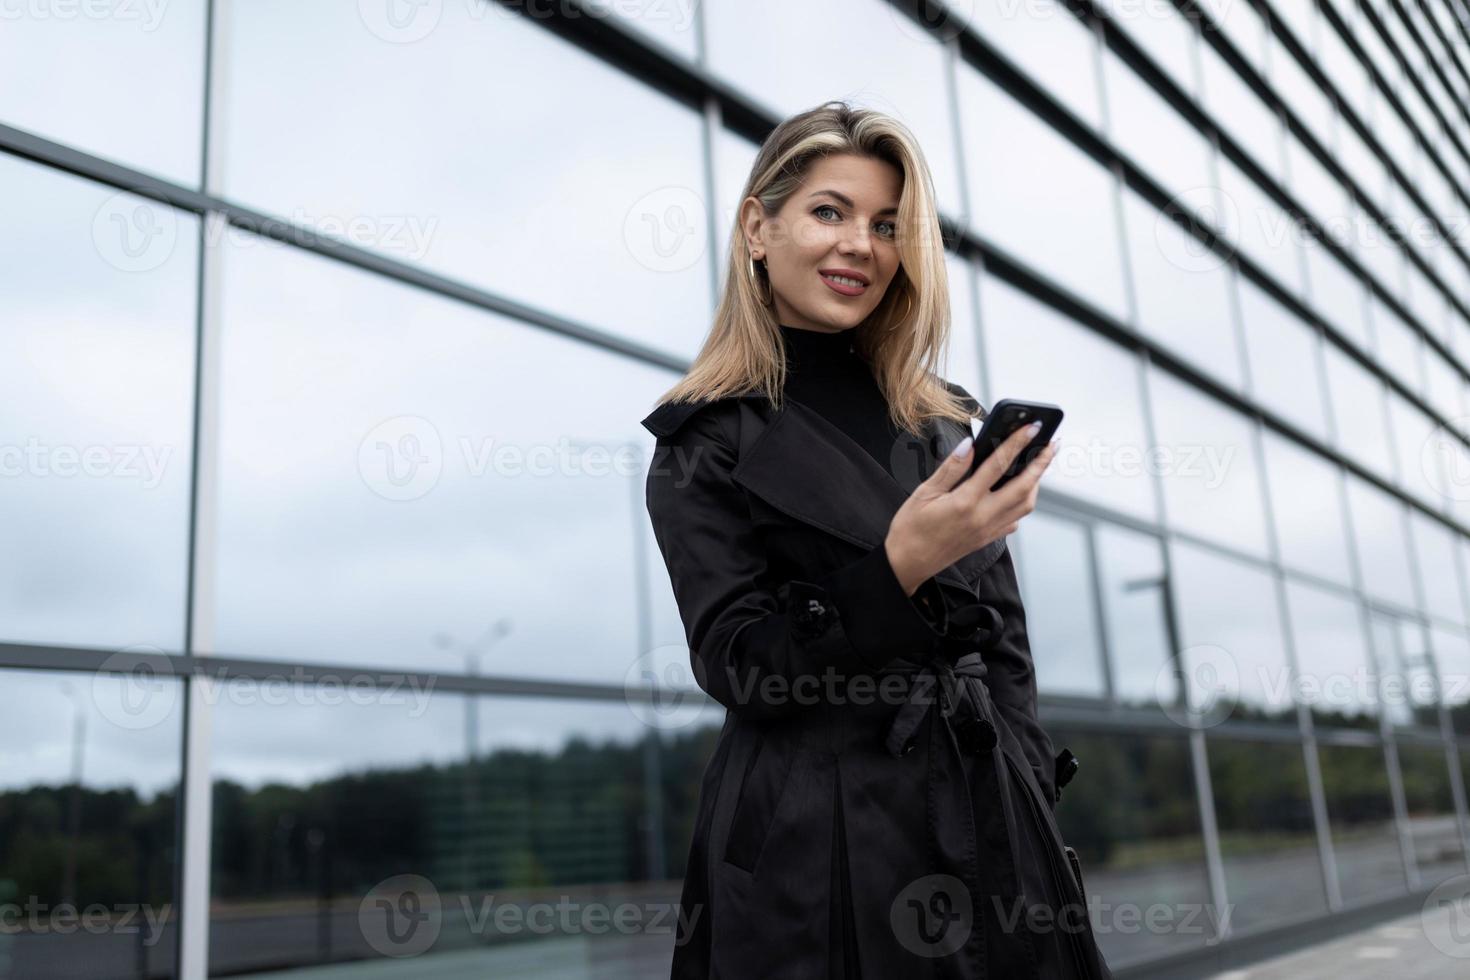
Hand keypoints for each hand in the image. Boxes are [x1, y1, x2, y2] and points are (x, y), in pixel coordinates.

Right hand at [884, 422, 1057, 595]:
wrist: (908, 563)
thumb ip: (951, 468)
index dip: (1017, 443)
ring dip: (1036, 484)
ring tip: (1037, 466)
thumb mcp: (924, 493)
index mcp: (965, 502)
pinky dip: (1022, 504)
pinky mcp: (988, 539)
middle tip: (1052, 445)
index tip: (1032, 428)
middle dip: (1041, 463)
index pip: (998, 465)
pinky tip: (1016, 493)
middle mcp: (983, 517)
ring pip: (1025, 505)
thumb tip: (969, 445)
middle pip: (1024, 487)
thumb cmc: (911, 528)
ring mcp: (988, 530)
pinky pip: (1014, 520)